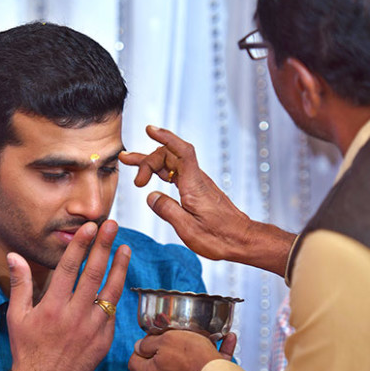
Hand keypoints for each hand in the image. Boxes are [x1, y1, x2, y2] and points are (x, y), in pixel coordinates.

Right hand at [7, 219, 129, 370]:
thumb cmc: (27, 349)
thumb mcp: (17, 317)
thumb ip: (20, 284)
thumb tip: (13, 255)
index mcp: (52, 308)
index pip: (69, 268)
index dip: (80, 245)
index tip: (90, 227)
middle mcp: (74, 316)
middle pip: (93, 274)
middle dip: (103, 246)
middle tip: (111, 226)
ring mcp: (92, 329)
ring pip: (111, 292)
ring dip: (119, 267)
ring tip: (125, 248)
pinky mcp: (104, 340)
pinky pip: (112, 313)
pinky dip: (115, 295)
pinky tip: (119, 279)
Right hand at [120, 126, 252, 261]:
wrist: (242, 241)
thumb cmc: (220, 237)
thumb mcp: (188, 229)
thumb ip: (167, 210)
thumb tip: (151, 197)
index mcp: (194, 186)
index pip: (181, 151)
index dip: (166, 137)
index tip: (150, 130)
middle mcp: (197, 181)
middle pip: (171, 156)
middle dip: (147, 157)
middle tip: (127, 163)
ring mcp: (199, 185)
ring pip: (173, 165)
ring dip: (153, 165)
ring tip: (133, 169)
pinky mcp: (199, 192)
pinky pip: (179, 174)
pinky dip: (163, 173)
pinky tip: (154, 178)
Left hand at [129, 330, 235, 370]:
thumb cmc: (193, 360)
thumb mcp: (166, 340)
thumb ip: (149, 342)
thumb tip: (139, 345)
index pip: (135, 363)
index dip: (140, 349)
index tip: (150, 341)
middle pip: (160, 367)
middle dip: (169, 352)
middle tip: (179, 339)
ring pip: (186, 369)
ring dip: (195, 353)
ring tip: (209, 336)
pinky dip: (216, 356)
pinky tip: (227, 340)